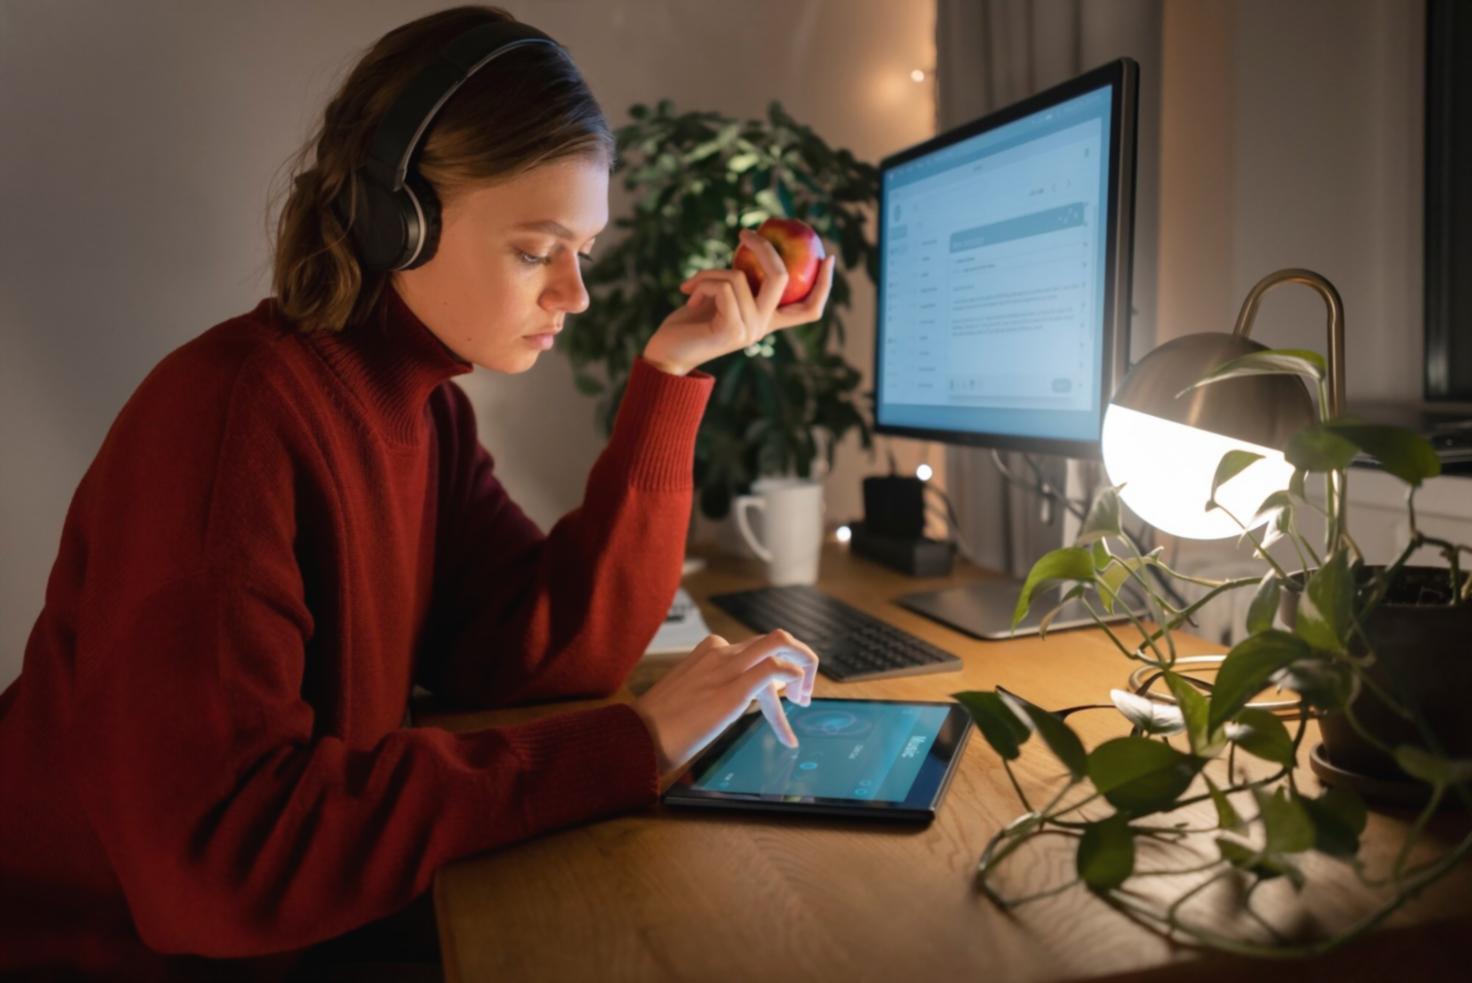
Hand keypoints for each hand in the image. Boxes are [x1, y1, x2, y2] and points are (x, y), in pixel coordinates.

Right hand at [630, 630, 818, 775]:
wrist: (639, 736)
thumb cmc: (659, 724)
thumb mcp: (689, 695)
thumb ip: (713, 689)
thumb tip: (732, 701)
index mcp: (709, 650)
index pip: (755, 649)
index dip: (777, 672)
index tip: (784, 696)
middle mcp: (720, 651)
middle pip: (775, 639)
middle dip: (799, 659)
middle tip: (803, 692)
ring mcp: (727, 667)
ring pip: (781, 643)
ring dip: (804, 665)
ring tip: (806, 696)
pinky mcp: (733, 689)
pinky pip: (776, 669)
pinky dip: (795, 680)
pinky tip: (796, 702)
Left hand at [641, 229, 836, 376]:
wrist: (666, 352)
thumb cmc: (689, 322)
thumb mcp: (720, 296)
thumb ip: (739, 280)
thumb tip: (752, 243)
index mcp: (767, 321)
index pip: (809, 309)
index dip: (824, 284)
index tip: (827, 257)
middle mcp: (763, 327)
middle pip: (783, 278)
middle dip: (765, 247)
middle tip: (746, 232)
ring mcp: (749, 330)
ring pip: (740, 276)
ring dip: (710, 272)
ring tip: (692, 285)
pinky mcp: (731, 330)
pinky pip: (723, 286)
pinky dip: (701, 281)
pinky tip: (687, 294)